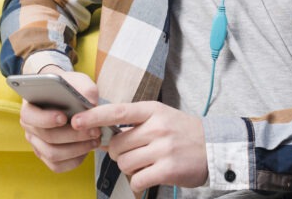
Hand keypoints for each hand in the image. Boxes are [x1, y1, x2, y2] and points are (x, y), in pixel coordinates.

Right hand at [19, 67, 101, 172]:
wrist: (65, 97)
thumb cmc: (68, 87)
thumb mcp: (76, 80)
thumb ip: (84, 86)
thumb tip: (91, 101)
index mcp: (29, 107)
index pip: (30, 116)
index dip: (46, 119)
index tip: (64, 117)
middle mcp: (30, 127)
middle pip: (47, 137)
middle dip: (73, 136)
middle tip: (94, 130)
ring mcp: (37, 143)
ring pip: (52, 154)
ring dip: (76, 149)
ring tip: (94, 140)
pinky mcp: (46, 155)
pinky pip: (57, 166)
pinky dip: (74, 161)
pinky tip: (87, 150)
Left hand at [71, 101, 207, 192]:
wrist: (215, 147)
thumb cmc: (183, 132)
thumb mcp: (160, 116)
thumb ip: (134, 122)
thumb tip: (101, 132)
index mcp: (152, 110)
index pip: (117, 111)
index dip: (93, 116)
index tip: (76, 121)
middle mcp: (157, 127)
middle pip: (117, 144)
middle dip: (117, 152)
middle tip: (131, 153)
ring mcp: (163, 148)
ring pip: (124, 162)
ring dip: (129, 167)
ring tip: (144, 163)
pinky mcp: (168, 169)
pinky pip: (137, 178)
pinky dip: (138, 181)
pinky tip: (148, 176)